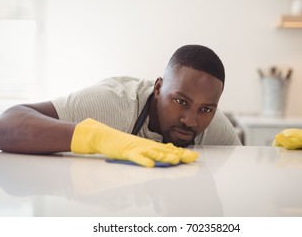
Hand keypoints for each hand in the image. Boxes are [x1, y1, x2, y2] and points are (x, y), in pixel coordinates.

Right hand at [71, 118, 198, 166]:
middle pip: (165, 150)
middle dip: (179, 155)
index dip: (182, 153)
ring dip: (164, 157)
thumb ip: (156, 150)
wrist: (106, 137)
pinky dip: (143, 161)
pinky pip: (136, 157)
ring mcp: (137, 148)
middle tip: (192, 157)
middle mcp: (147, 146)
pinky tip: (150, 165)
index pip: (170, 149)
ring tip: (175, 160)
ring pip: (153, 153)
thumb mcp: (142, 147)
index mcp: (151, 146)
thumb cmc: (124, 144)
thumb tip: (172, 152)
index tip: (195, 156)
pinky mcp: (127, 152)